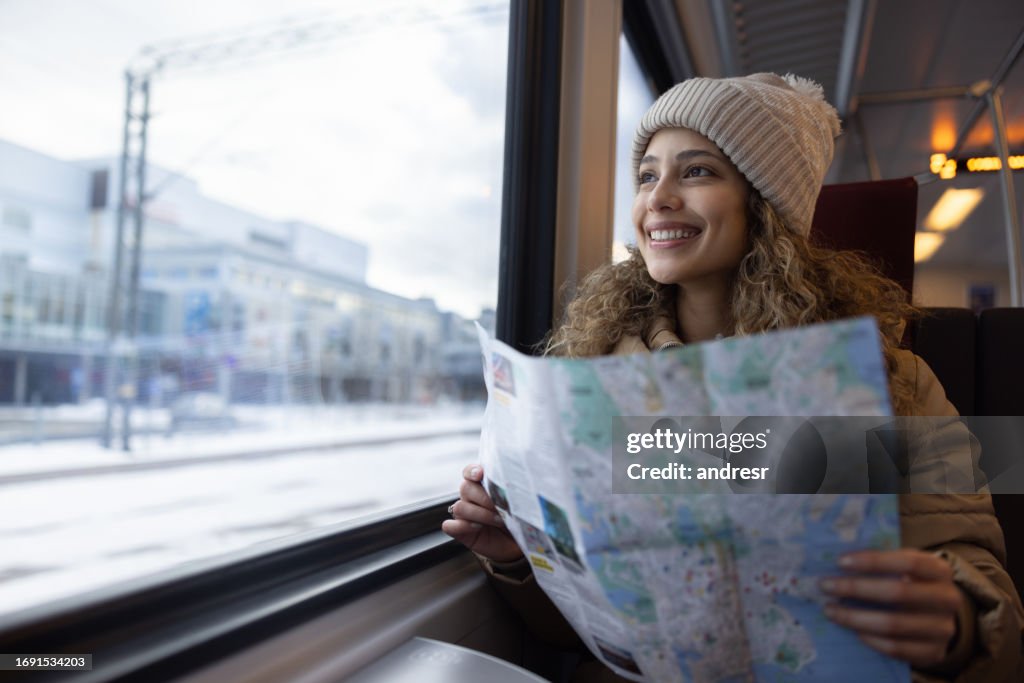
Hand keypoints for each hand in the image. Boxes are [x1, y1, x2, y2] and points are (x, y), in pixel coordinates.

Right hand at [441, 464, 522, 562]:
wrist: (515, 543)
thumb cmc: (517, 519)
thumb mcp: (516, 502)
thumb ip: (509, 491)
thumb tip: (513, 485)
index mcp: (482, 484)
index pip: (470, 471)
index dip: (472, 471)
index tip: (480, 474)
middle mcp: (470, 496)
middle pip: (465, 488)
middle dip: (484, 498)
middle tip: (501, 507)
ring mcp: (464, 514)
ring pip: (459, 507)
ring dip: (479, 513)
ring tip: (498, 520)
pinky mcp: (460, 531)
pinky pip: (449, 525)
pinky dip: (462, 526)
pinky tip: (478, 527)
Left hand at [820, 549, 963, 667]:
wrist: (936, 618)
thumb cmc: (910, 584)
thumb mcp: (903, 568)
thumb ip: (880, 562)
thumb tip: (839, 562)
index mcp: (939, 570)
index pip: (909, 562)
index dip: (874, 561)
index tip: (840, 562)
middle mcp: (947, 599)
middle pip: (898, 593)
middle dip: (856, 589)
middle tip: (825, 586)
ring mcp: (943, 629)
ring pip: (893, 624)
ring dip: (855, 617)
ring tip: (830, 610)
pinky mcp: (934, 653)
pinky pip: (896, 648)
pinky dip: (870, 639)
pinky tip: (853, 630)